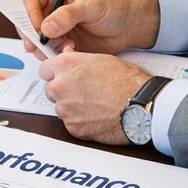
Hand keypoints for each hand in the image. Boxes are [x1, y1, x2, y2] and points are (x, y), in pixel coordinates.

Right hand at [21, 0, 159, 54]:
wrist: (127, 26)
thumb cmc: (113, 7)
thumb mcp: (91, 6)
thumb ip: (68, 15)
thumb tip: (47, 26)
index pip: (30, 0)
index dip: (30, 14)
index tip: (38, 28)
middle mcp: (52, 8)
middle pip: (28, 21)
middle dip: (32, 35)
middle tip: (37, 45)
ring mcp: (55, 26)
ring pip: (36, 38)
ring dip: (45, 46)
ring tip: (62, 47)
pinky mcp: (61, 42)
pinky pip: (48, 50)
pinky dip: (55, 54)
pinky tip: (69, 50)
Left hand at [37, 52, 154, 144]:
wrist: (143, 106)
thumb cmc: (128, 82)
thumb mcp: (102, 59)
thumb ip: (79, 62)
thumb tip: (69, 60)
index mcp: (66, 65)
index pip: (45, 69)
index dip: (55, 73)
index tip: (62, 76)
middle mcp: (60, 86)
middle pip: (51, 89)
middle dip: (63, 90)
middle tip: (83, 91)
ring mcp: (65, 109)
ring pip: (61, 107)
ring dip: (72, 107)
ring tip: (95, 104)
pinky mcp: (73, 128)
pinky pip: (71, 123)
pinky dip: (81, 121)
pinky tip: (98, 116)